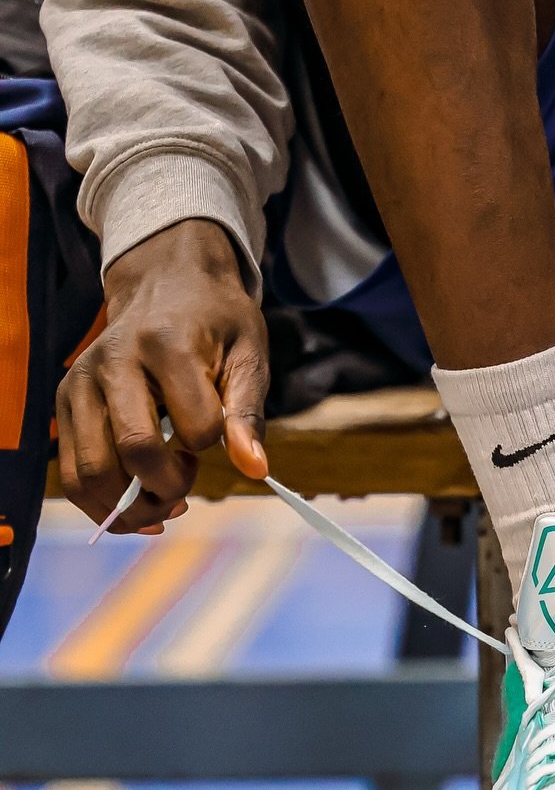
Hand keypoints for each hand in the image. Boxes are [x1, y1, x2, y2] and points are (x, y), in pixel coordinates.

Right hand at [57, 219, 270, 534]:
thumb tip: (254, 469)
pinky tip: (136, 503)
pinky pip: (72, 471)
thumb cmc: (216, 321)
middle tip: (188, 486)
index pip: (195, 428)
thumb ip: (247, 414)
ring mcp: (81, 381)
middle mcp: (113, 362)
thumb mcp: (248, 355)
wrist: (164, 281)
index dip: (213, 448)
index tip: (218, 439)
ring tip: (162, 503)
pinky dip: (103, 502)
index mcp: (166, 345)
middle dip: (168, 488)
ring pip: (91, 471)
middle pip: (134, 451)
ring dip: (131, 507)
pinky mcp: (66, 399)